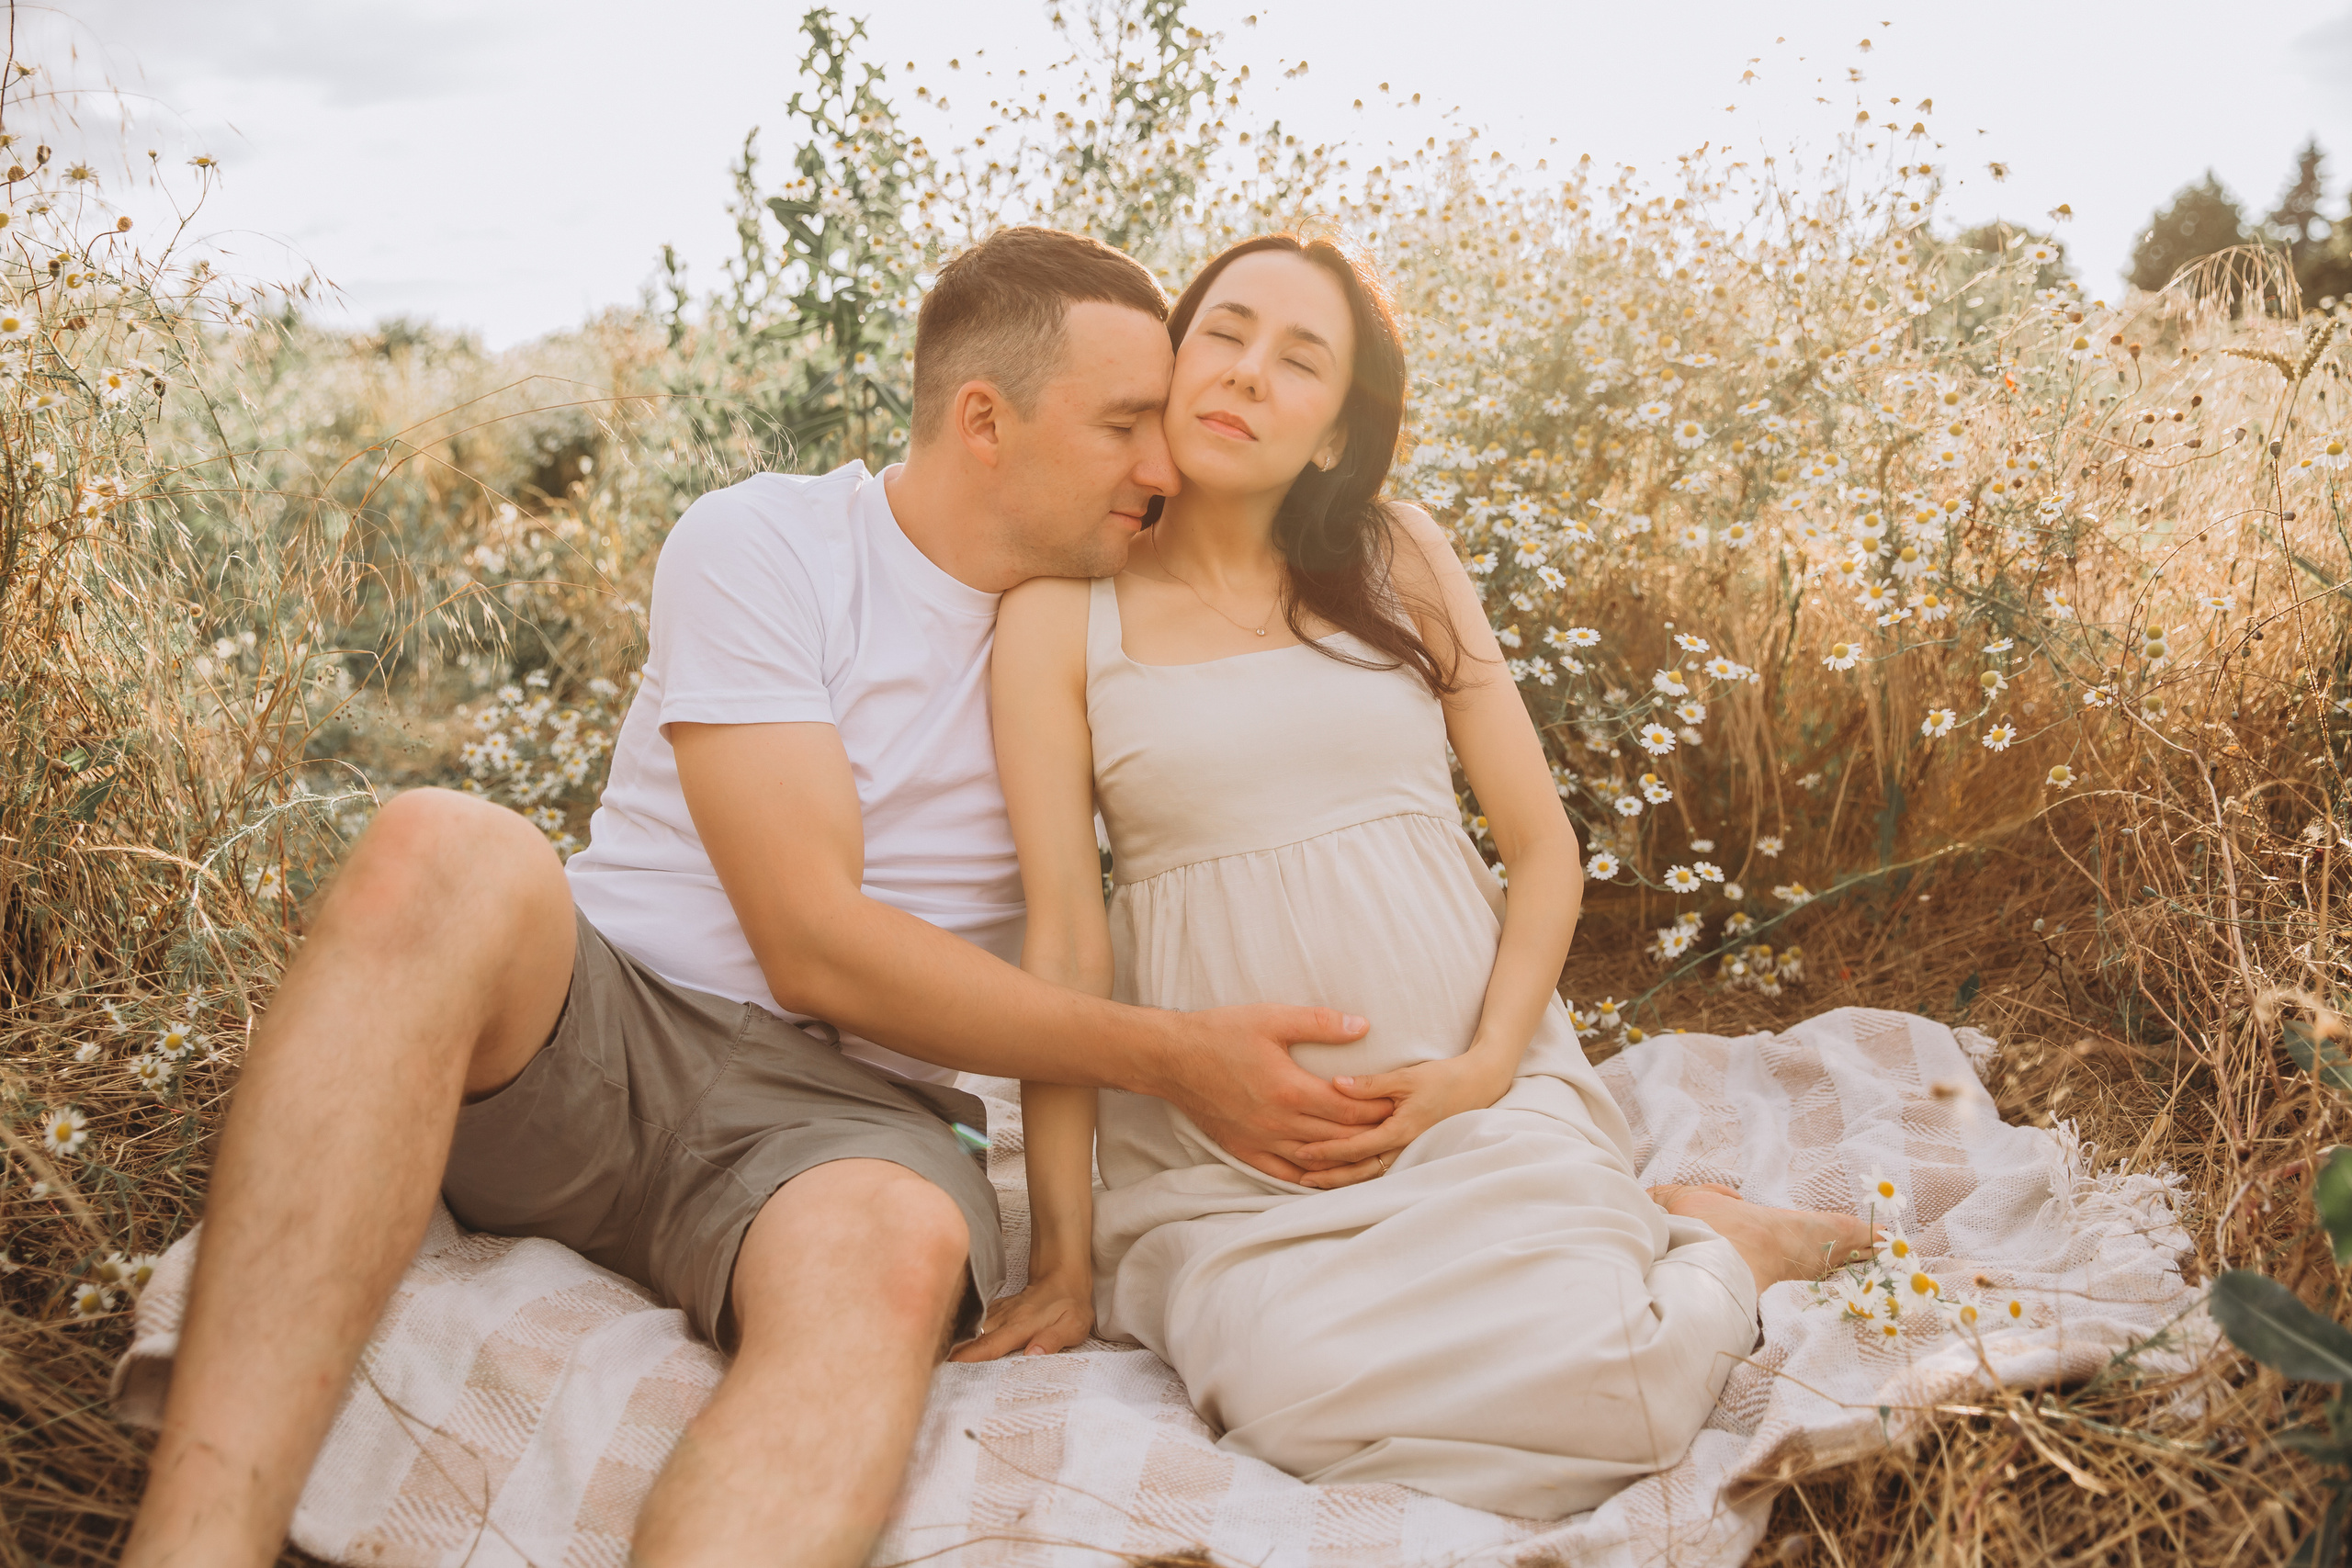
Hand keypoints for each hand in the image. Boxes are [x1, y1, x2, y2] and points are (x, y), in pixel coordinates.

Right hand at [948, 1268, 1093, 1361]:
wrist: (1064, 1275)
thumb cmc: (1070, 1304)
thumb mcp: (1072, 1325)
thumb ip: (1053, 1340)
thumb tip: (1033, 1355)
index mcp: (1020, 1326)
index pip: (990, 1347)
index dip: (968, 1359)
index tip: (948, 1370)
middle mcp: (1004, 1320)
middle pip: (972, 1340)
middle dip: (951, 1357)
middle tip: (932, 1375)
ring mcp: (998, 1314)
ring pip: (970, 1331)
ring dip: (953, 1346)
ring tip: (934, 1364)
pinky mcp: (997, 1311)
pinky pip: (975, 1324)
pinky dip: (962, 1335)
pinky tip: (950, 1345)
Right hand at [1157, 1005, 1388, 1182]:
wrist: (1171, 1059)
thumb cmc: (1221, 1033)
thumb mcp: (1272, 1018)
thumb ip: (1319, 1023)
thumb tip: (1363, 1026)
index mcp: (1290, 1090)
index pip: (1348, 1109)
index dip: (1377, 1109)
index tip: (1399, 1105)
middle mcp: (1278, 1123)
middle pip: (1338, 1139)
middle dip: (1370, 1135)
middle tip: (1397, 1130)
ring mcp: (1260, 1141)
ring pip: (1315, 1161)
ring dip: (1346, 1160)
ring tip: (1371, 1153)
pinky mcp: (1244, 1150)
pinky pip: (1283, 1175)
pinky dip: (1309, 1179)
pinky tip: (1326, 1176)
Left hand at [1290, 1052, 1514, 1189]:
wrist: (1479, 1085)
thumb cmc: (1443, 1079)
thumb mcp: (1406, 1076)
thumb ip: (1370, 1084)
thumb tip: (1335, 1084)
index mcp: (1401, 1130)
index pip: (1356, 1148)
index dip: (1327, 1152)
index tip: (1301, 1153)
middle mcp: (1405, 1148)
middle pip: (1360, 1172)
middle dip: (1329, 1177)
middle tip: (1299, 1178)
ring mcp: (1411, 1153)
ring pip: (1371, 1176)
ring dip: (1342, 1180)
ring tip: (1314, 1183)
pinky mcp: (1414, 1151)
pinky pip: (1382, 1170)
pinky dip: (1360, 1175)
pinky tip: (1343, 1176)